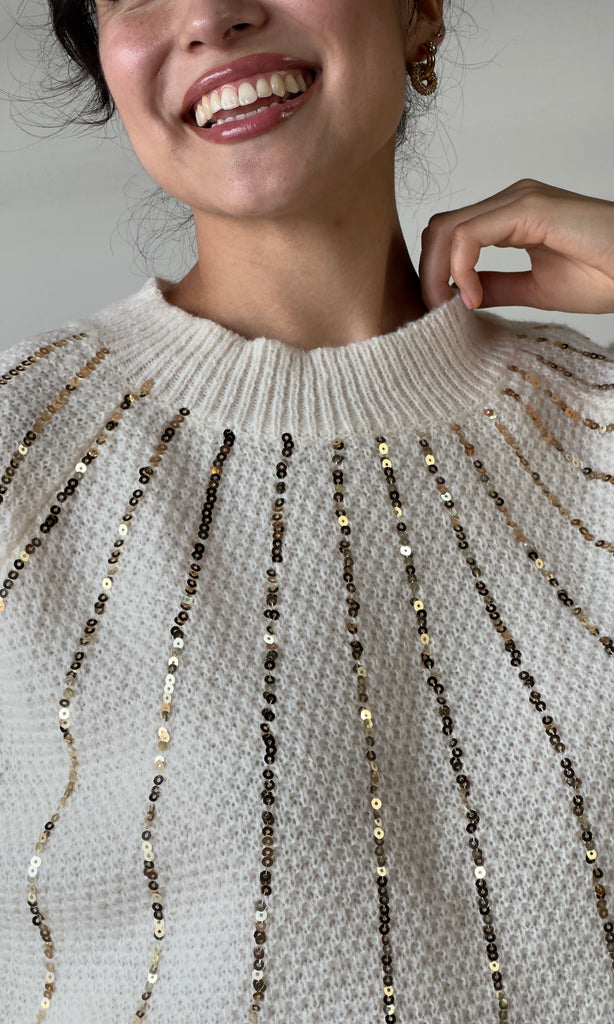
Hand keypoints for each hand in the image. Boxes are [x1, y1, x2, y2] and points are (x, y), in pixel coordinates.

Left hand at [418, 179, 613, 313]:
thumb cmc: (608, 276)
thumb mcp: (537, 289)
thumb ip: (498, 287)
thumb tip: (461, 296)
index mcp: (512, 216)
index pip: (451, 235)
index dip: (435, 273)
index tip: (440, 312)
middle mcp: (512, 200)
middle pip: (441, 228)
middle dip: (427, 273)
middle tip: (434, 312)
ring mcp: (520, 199)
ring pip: (448, 228)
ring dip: (436, 272)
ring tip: (447, 307)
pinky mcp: (530, 207)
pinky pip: (470, 234)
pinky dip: (460, 267)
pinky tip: (472, 297)